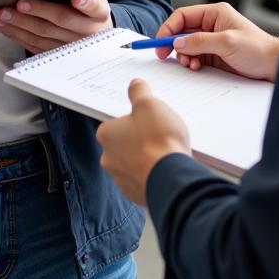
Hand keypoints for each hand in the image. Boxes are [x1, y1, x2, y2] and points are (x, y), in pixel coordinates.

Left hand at [0, 0, 111, 52]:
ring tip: (1, 14)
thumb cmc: (89, 8)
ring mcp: (70, 47)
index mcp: (99, 13)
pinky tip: (4, 25)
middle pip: (61, 21)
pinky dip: (16, 35)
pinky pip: (33, 45)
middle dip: (38, 11)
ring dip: (19, 25)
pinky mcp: (54, 55)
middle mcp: (87, 32)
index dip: (87, 2)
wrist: (95, 34)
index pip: (95, 6)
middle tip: (18, 3)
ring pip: (42, 36)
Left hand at [97, 79, 190, 205]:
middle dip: (140, 139)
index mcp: (106, 134)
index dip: (135, 119)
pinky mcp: (136, 194)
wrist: (171, 178)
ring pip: (133, 162)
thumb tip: (135, 85)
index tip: (149, 120)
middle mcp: (109, 158)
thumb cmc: (158, 140)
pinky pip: (143, 179)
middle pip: (125, 142)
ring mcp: (122, 178)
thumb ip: (139, 92)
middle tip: (160, 134)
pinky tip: (165, 167)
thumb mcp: (149, 104)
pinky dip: (152, 173)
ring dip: (146, 157)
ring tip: (166, 152)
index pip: (117, 122)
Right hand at [155, 2, 278, 81]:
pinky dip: (191, 62)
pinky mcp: (214, 55)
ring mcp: (212, 40)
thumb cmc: (257, 49)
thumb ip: (200, 41)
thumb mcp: (227, 43)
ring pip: (186, 45)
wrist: (273, 66)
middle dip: (173, 43)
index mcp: (215, 13)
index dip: (169, 28)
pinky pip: (195, 56)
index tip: (159, 42)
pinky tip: (196, 67)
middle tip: (164, 56)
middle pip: (182, 31)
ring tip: (190, 64)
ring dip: (183, 55)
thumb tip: (177, 43)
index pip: (183, 16)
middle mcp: (211, 25)